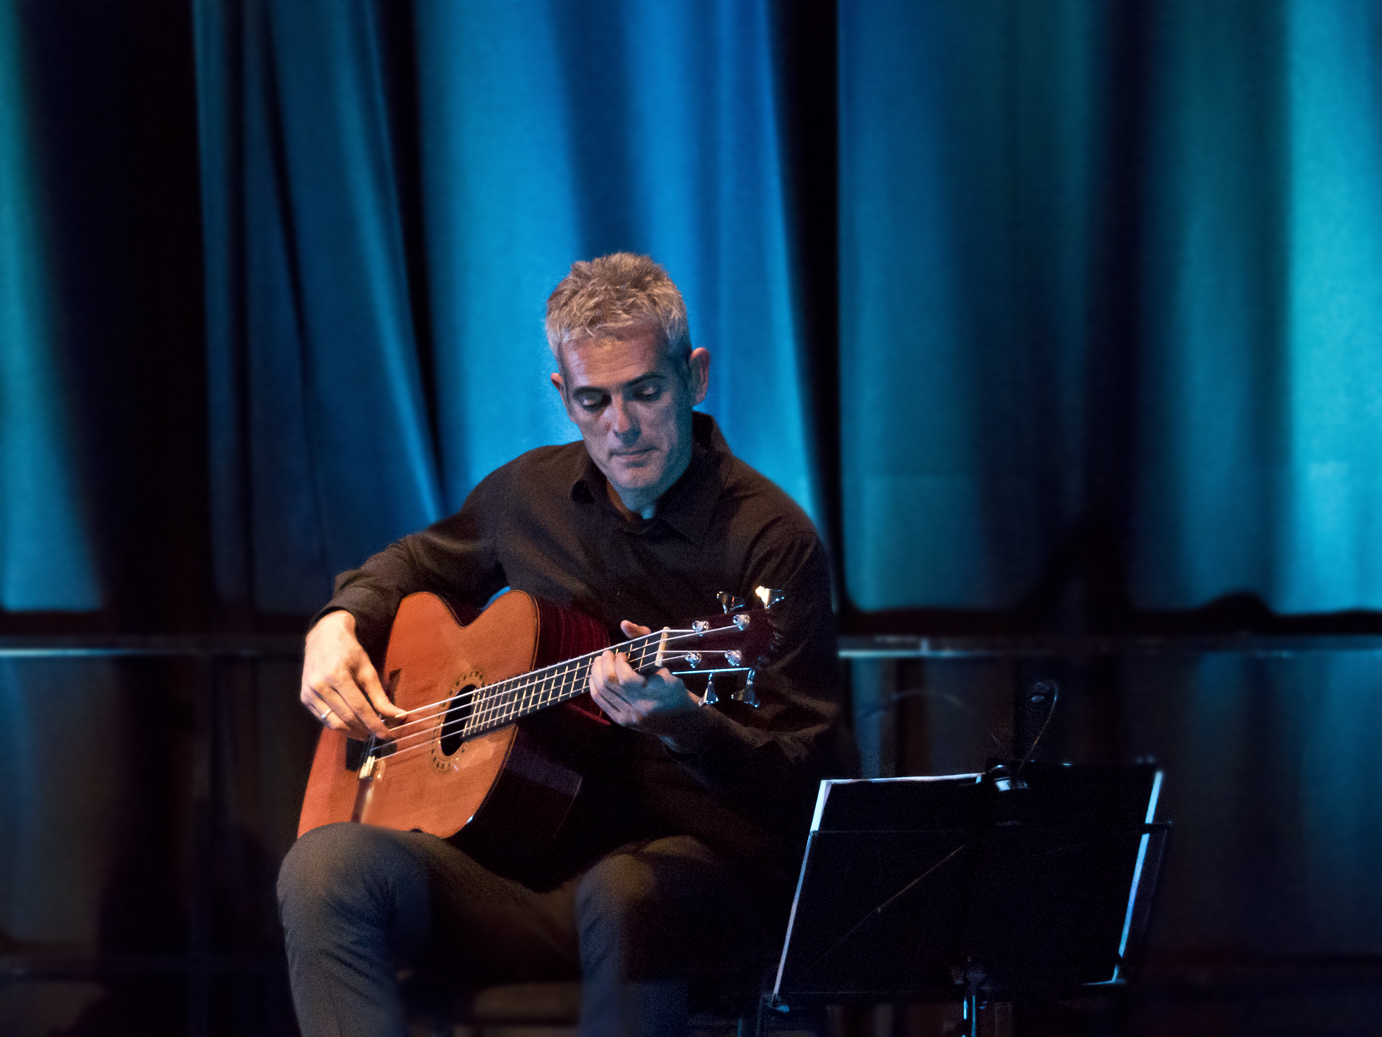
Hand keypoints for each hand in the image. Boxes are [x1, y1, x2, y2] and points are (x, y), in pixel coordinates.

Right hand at [300, 610, 407, 739]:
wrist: (324, 637)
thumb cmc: (349, 652)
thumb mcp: (368, 669)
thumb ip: (380, 695)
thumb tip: (398, 715)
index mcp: (337, 675)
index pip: (359, 708)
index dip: (374, 724)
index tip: (387, 735)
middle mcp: (320, 685)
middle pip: (346, 718)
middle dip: (365, 729)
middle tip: (379, 734)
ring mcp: (309, 692)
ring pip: (333, 723)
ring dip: (352, 732)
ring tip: (367, 733)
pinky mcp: (305, 698)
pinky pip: (323, 719)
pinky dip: (339, 725)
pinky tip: (352, 726)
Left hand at [589, 620, 709, 752]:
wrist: (680, 721)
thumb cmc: (673, 688)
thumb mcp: (665, 663)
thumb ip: (644, 639)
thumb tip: (624, 624)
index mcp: (657, 692)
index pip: (626, 677)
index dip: (618, 662)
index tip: (622, 654)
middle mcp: (642, 707)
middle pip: (609, 683)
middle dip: (603, 663)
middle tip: (607, 654)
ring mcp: (630, 716)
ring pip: (601, 691)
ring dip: (596, 672)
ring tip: (600, 662)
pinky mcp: (622, 721)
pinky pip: (600, 701)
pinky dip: (594, 685)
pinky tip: (597, 676)